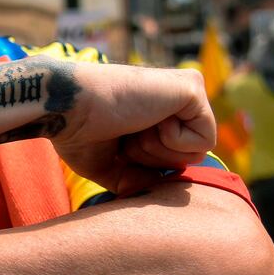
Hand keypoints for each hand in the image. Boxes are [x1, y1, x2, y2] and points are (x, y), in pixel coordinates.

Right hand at [52, 63, 215, 194]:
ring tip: (135, 125)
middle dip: (153, 158)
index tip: (117, 144)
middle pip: (187, 156)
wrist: (67, 106)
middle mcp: (172, 97)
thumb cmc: (76, 131)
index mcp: (153, 111)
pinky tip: (150, 119)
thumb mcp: (106, 165)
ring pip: (198, 151)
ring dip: (159, 149)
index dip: (144, 163)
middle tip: (126, 135)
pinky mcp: (193, 87)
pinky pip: (206, 139)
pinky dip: (173, 141)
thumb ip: (135, 178)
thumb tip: (161, 187)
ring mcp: (185, 89)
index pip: (172, 155)